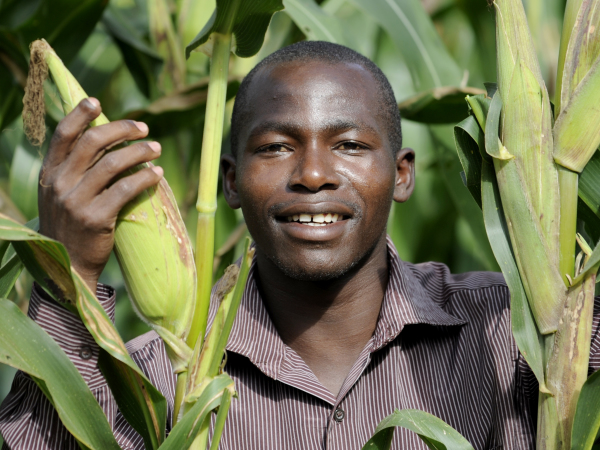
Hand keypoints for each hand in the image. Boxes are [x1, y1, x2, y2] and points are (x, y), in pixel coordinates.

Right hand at [38, 98, 162, 289]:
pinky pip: (126, 189)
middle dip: (121, 129)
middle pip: (92, 142)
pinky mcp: (96, 219)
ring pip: (113, 163)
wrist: (67, 267)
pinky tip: (157, 174)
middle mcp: (60, 184)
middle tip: (144, 128)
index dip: (79, 114)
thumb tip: (106, 140)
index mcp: (49, 174)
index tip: (97, 102)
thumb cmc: (71, 226)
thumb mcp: (61, 195)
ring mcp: (76, 202)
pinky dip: (145, 177)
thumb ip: (75, 169)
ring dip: (139, 152)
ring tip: (156, 148)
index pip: (63, 135)